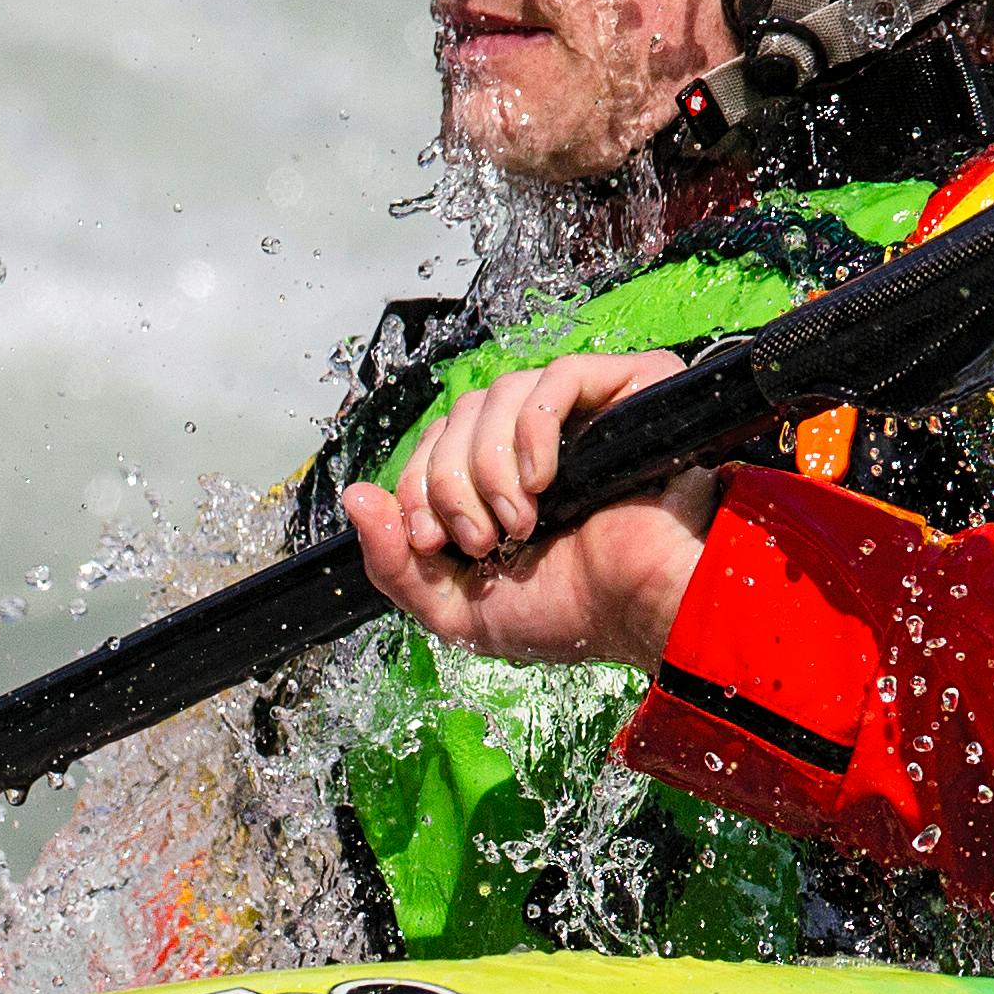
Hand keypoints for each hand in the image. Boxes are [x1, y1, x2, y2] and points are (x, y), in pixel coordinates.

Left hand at [344, 349, 717, 671]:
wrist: (641, 615)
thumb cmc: (569, 616)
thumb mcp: (456, 609)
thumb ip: (394, 564)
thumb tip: (352, 497)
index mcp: (498, 481)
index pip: (433, 444)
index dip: (416, 486)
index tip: (432, 540)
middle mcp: (537, 441)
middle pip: (458, 415)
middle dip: (449, 483)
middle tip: (482, 539)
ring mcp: (582, 414)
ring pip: (498, 393)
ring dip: (490, 466)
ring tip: (520, 521)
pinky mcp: (626, 393)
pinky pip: (557, 376)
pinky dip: (533, 428)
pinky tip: (544, 480)